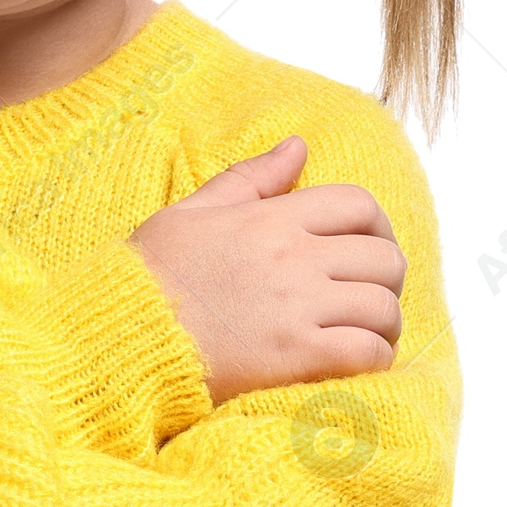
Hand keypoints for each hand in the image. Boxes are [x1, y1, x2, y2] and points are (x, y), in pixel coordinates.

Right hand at [129, 136, 405, 404]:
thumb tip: (298, 146)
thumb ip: (251, 179)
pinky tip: (354, 361)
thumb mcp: (192, 212)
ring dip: (383, 322)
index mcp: (270, 219)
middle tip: (367, 294)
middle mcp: (293, 258)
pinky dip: (373, 358)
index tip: (365, 247)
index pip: (358, 205)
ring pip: (383, 306)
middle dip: (385, 277)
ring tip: (364, 332)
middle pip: (383, 257)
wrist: (121, 337)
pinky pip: (366, 352)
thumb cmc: (151, 276)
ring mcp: (297, 308)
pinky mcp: (296, 357)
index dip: (376, 226)